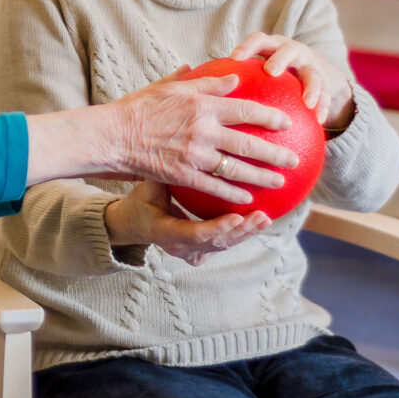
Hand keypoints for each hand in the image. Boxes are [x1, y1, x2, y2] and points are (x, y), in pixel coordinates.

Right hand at [102, 65, 299, 205]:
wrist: (114, 135)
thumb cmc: (139, 108)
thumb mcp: (171, 87)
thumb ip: (205, 83)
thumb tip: (233, 79)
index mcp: (201, 105)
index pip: (245, 109)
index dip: (270, 116)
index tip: (287, 122)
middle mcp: (202, 130)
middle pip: (248, 144)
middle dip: (275, 153)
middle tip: (294, 159)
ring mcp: (194, 155)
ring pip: (236, 169)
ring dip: (261, 177)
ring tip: (279, 181)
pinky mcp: (183, 175)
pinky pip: (214, 186)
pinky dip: (232, 193)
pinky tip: (247, 198)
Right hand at [104, 180, 271, 264]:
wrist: (132, 224)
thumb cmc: (140, 201)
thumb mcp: (147, 188)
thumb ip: (162, 174)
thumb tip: (175, 145)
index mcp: (164, 233)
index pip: (193, 233)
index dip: (216, 228)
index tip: (236, 217)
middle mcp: (179, 247)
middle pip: (216, 243)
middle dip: (241, 231)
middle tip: (261, 217)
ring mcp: (190, 252)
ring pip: (223, 245)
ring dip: (247, 232)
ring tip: (266, 218)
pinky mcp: (200, 252)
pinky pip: (224, 243)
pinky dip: (242, 233)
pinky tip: (261, 221)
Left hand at [230, 33, 354, 129]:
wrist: (317, 77)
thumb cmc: (275, 75)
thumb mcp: (259, 72)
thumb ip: (236, 77)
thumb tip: (198, 83)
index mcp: (272, 48)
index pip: (258, 40)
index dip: (247, 47)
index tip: (234, 58)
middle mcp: (293, 52)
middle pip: (287, 50)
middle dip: (280, 59)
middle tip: (271, 71)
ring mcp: (312, 66)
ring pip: (312, 73)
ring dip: (310, 87)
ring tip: (307, 103)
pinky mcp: (328, 83)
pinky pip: (328, 96)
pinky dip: (325, 107)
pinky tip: (320, 121)